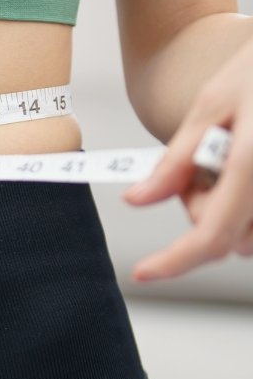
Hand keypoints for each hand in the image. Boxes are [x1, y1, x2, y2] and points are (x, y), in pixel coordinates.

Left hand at [121, 53, 252, 281]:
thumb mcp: (209, 106)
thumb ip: (176, 161)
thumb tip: (138, 200)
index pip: (212, 235)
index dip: (175, 261)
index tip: (143, 272)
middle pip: (227, 232)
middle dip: (200, 206)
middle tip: (198, 156)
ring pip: (248, 227)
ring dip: (226, 202)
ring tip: (227, 148)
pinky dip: (244, 194)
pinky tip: (242, 154)